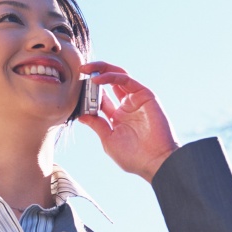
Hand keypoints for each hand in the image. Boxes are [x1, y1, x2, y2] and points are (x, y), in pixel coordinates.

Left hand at [77, 62, 179, 181]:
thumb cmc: (134, 157)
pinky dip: (111, 76)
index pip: (102, 97)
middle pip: (110, 81)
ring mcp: (136, 99)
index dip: (89, 91)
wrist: (155, 162)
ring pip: (118, 75)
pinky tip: (97, 80)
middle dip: (95, 73)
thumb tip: (81, 115)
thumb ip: (96, 124)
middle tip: (81, 69)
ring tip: (86, 69)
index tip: (75, 89)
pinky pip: (125, 80)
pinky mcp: (145, 95)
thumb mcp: (109, 140)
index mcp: (118, 117)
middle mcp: (127, 105)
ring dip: (102, 69)